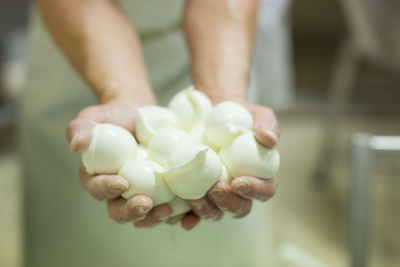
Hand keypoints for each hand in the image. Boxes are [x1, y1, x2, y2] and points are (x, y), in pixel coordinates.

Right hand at [67, 99, 173, 226]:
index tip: (122, 182)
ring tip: (167, 210)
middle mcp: (119, 193)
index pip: (98, 189)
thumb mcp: (94, 117)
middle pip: (121, 211)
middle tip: (145, 203)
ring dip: (154, 218)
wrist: (140, 116)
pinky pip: (168, 208)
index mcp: (98, 179)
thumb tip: (75, 145)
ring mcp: (142, 194)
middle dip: (131, 211)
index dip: (107, 189)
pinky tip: (186, 211)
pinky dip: (177, 214)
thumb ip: (80, 128)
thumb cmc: (114, 117)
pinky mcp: (162, 192)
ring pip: (145, 215)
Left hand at [182, 103, 279, 229]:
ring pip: (215, 212)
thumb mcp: (256, 114)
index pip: (265, 190)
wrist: (211, 111)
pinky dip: (187, 217)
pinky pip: (192, 211)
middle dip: (228, 202)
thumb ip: (266, 124)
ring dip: (206, 210)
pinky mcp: (196, 192)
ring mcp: (217, 193)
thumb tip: (269, 139)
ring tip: (194, 199)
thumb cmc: (239, 115)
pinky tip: (180, 218)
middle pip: (239, 207)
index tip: (239, 182)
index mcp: (260, 175)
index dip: (255, 191)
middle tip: (216, 189)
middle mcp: (239, 190)